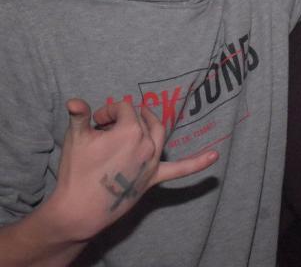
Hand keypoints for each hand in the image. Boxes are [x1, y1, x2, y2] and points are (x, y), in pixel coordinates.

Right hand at [44, 99, 217, 242]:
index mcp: (130, 129)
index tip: (94, 122)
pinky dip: (198, 163)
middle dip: (123, 118)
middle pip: (139, 119)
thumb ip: (79, 115)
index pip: (123, 108)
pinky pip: (181, 170)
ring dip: (151, 123)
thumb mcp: (76, 138)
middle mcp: (146, 143)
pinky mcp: (154, 178)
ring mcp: (152, 161)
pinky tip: (215, 156)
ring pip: (158, 133)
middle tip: (105, 127)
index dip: (108, 111)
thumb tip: (75, 100)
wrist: (79, 210)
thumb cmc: (77, 171)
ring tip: (142, 118)